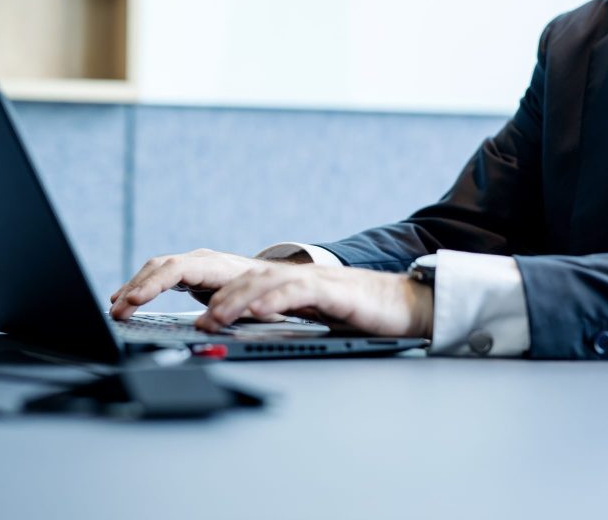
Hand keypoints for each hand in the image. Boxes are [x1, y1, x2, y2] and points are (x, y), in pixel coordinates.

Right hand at [110, 248, 299, 318]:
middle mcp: (201, 260)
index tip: (135, 300)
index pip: (177, 269)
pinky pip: (158, 276)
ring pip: (155, 270)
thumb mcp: (254, 303)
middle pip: (160, 267)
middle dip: (135, 289)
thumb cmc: (268, 292)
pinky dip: (141, 288)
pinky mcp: (188, 274)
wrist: (276, 279)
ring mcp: (193, 264)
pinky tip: (126, 299)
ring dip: (133, 289)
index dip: (154, 284)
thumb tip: (207, 324)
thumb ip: (231, 310)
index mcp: (216, 266)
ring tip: (115, 309)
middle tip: (116, 311)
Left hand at [197, 262, 433, 338]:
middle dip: (220, 297)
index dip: (221, 295)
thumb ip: (289, 318)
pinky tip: (258, 310)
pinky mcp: (338, 291)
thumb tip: (251, 331)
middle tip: (198, 320)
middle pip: (250, 277)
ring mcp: (320, 281)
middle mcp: (303, 276)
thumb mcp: (317, 318)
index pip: (248, 282)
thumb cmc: (364, 315)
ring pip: (269, 281)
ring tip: (216, 316)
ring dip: (239, 299)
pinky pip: (301, 291)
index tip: (196, 315)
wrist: (411, 307)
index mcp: (294, 284)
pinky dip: (276, 299)